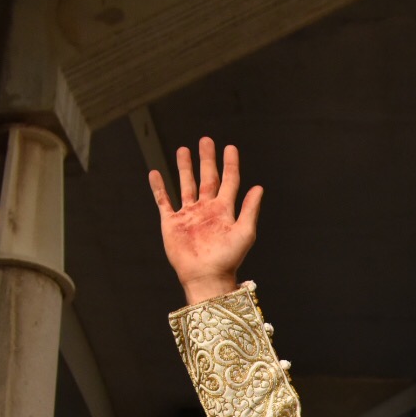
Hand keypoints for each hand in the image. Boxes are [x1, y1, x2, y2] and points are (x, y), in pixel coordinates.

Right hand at [148, 137, 263, 304]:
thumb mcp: (244, 232)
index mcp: (224, 210)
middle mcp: (206, 209)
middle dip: (206, 160)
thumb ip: (250, 209)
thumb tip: (259, 187)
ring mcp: (189, 215)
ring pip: (186, 185)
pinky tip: (156, 173)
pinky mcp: (172, 222)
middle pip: (207, 178)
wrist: (205, 276)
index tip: (230, 147)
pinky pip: (164, 201)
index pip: (229, 181)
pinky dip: (159, 187)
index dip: (230, 164)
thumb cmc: (228, 258)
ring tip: (183, 150)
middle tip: (206, 140)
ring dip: (185, 168)